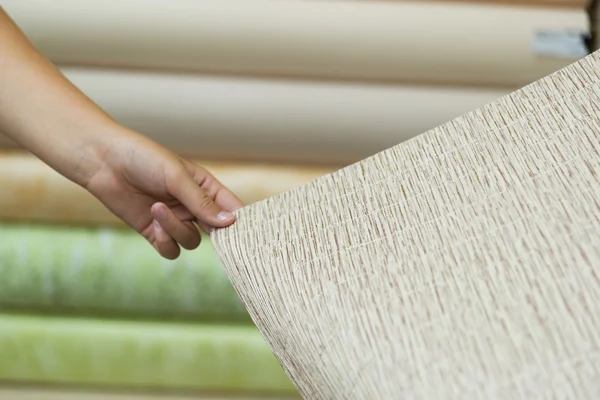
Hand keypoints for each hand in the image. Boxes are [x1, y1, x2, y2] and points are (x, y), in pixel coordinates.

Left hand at [85, 129, 243, 259]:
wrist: (103, 162)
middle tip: (212, 234)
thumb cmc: (143, 158)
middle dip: (214, 235)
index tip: (245, 232)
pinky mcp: (154, 233)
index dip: (240, 221)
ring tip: (158, 208)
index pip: (231, 208)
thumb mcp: (177, 177)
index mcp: (205, 187)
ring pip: (191, 241)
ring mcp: (174, 221)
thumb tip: (229, 222)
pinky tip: (153, 224)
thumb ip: (202, 202)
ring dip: (177, 229)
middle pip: (215, 231)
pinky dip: (165, 241)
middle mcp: (192, 207)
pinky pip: (171, 249)